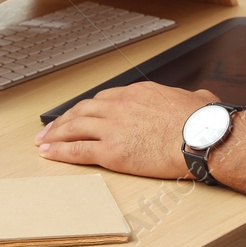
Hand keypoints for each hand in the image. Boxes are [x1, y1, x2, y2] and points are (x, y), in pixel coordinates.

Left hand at [36, 82, 217, 179]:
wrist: (201, 137)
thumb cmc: (203, 122)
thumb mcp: (197, 99)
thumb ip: (193, 97)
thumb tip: (202, 98)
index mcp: (137, 92)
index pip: (103, 99)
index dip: (88, 109)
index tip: (80, 115)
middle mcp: (120, 106)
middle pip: (83, 110)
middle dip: (64, 120)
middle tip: (50, 128)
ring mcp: (113, 128)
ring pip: (75, 128)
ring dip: (56, 134)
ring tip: (43, 141)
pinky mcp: (112, 151)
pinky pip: (78, 150)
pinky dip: (60, 151)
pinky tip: (49, 153)